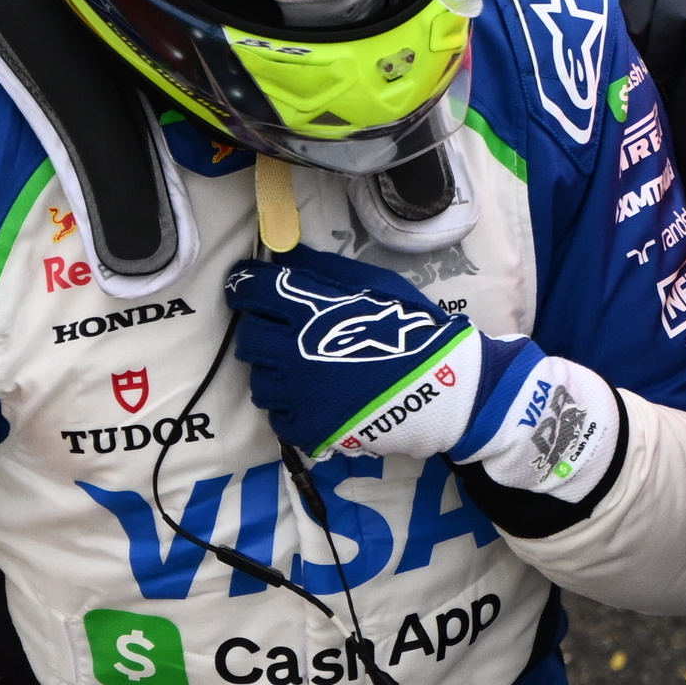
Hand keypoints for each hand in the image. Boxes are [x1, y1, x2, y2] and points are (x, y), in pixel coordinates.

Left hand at [224, 245, 510, 460]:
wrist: (441, 389)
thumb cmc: (412, 330)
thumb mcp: (373, 285)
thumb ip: (323, 271)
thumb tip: (283, 255)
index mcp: (308, 312)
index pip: (254, 292)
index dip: (244, 286)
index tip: (244, 286)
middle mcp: (292, 353)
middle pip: (250, 338)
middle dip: (261, 330)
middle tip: (280, 330)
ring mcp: (298, 396)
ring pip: (260, 382)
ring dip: (275, 372)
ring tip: (301, 370)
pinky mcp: (309, 429)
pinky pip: (279, 418)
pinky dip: (291, 408)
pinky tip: (312, 400)